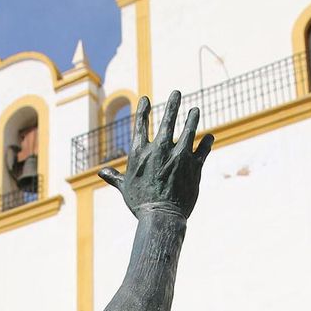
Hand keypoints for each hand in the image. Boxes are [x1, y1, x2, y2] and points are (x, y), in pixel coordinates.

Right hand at [99, 91, 213, 218]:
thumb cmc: (140, 204)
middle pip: (168, 119)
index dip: (143, 109)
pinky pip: (203, 150)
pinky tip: (209, 137)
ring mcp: (179, 156)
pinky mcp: (195, 166)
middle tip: (177, 92)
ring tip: (195, 110)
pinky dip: (207, 142)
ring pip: (189, 130)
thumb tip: (101, 172)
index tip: (145, 98)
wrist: (161, 218)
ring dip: (192, 118)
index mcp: (141, 152)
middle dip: (173, 104)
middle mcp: (160, 149)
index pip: (140, 124)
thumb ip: (114, 176)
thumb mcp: (125, 188)